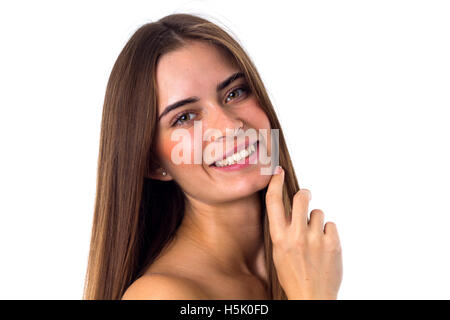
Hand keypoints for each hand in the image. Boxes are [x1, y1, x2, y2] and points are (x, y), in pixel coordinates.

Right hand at [265, 166, 342, 299]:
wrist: (312, 297)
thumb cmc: (293, 276)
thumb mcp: (279, 252)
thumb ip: (283, 231)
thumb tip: (291, 211)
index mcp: (279, 238)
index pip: (273, 202)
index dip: (275, 183)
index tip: (278, 172)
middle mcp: (296, 235)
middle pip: (301, 198)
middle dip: (304, 195)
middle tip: (305, 197)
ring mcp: (316, 239)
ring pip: (318, 213)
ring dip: (316, 220)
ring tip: (315, 237)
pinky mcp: (333, 243)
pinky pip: (331, 225)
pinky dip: (328, 232)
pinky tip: (324, 245)